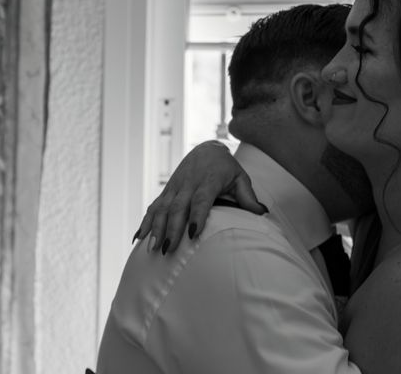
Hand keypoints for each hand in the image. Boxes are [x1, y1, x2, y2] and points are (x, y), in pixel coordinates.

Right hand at [134, 140, 264, 253]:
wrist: (206, 149)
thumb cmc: (226, 168)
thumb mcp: (241, 178)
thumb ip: (248, 197)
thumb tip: (262, 213)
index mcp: (208, 181)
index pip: (201, 200)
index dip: (197, 216)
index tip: (193, 234)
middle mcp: (188, 184)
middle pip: (178, 208)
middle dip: (171, 229)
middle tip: (168, 250)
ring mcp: (175, 187)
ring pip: (162, 208)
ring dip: (155, 228)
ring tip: (151, 248)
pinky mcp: (167, 191)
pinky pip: (153, 206)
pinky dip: (145, 222)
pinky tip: (138, 238)